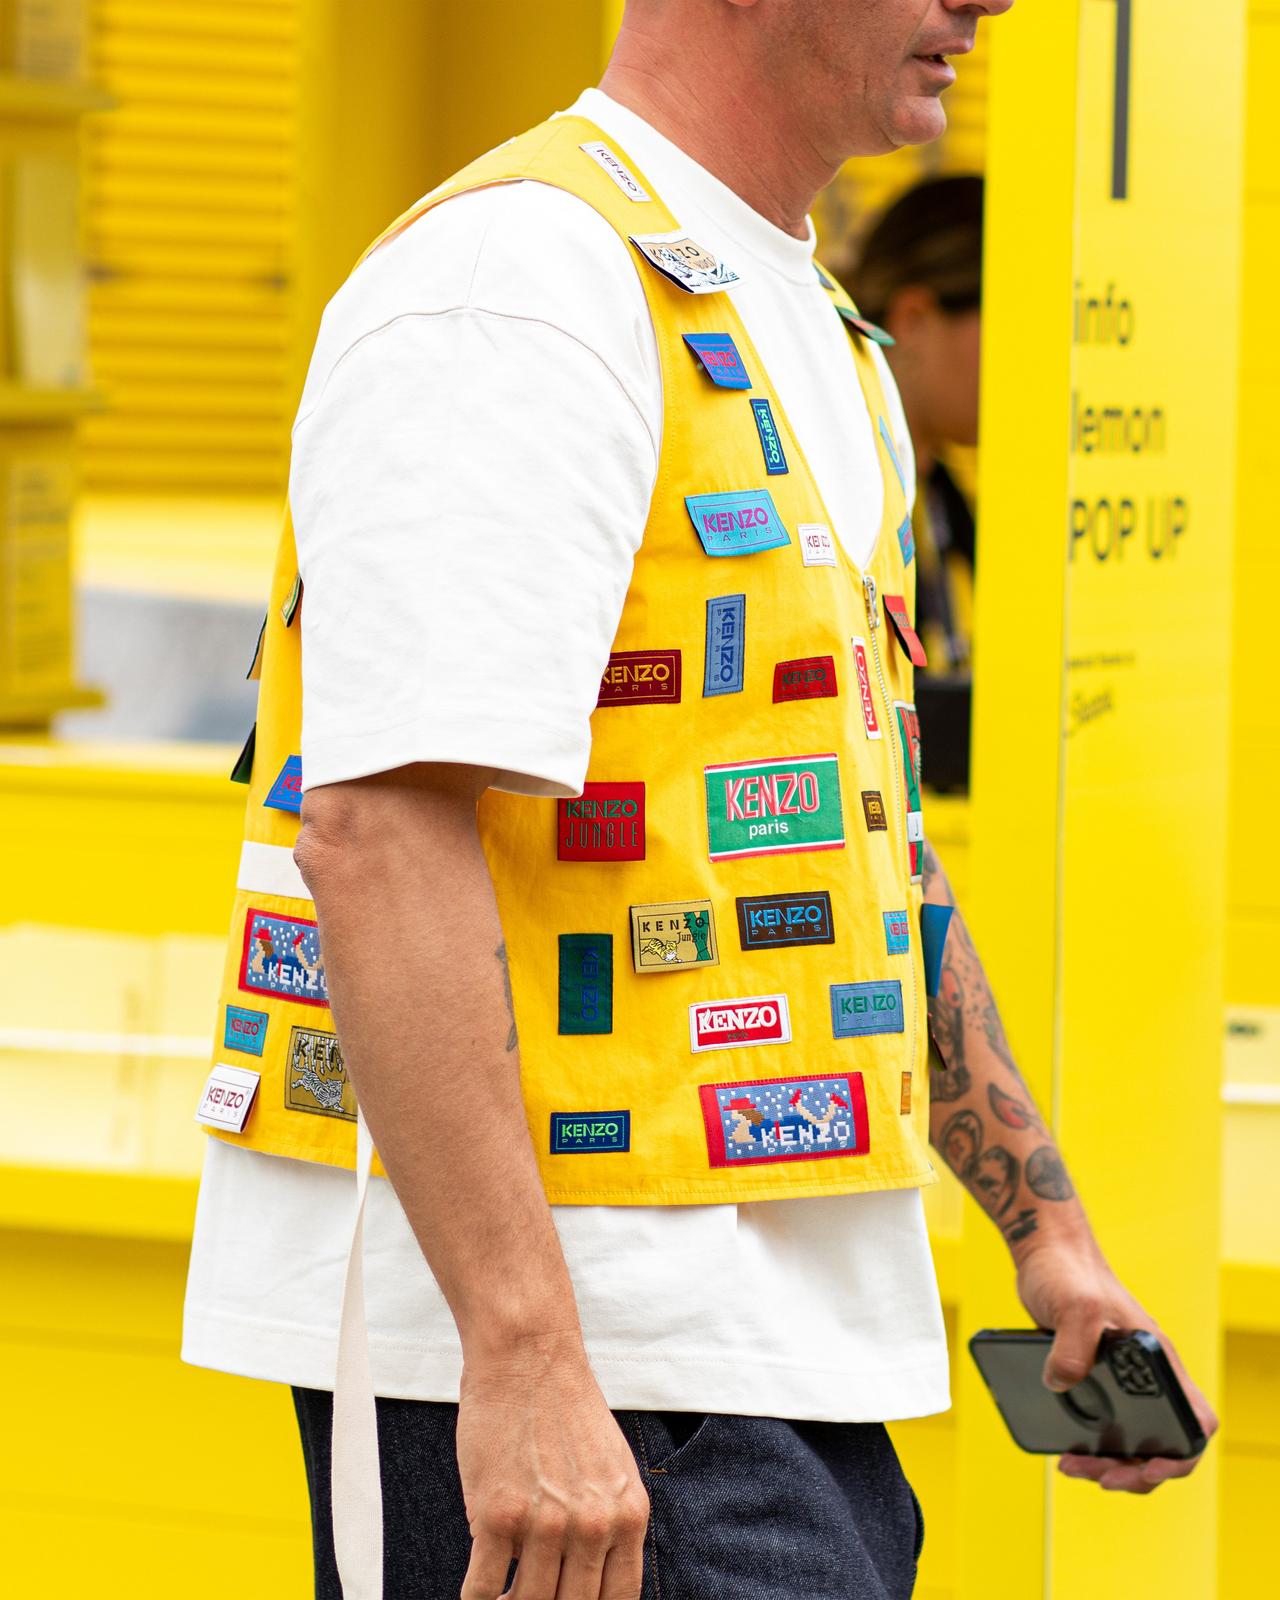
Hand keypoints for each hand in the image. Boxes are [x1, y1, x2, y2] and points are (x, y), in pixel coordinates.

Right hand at [457, 1338, 649, 1599]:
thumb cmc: (565, 1408)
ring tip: (504, 1593)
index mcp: (627, 1515)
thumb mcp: (612, 1469)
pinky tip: (478, 1583)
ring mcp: (544, 1524)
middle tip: (528, 1595)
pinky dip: (478, 1596)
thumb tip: (590, 1578)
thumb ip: (609, 1523)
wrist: (527, 1356)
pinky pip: (482, 1589)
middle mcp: (592, 1526)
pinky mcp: (496, 1517)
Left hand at [1013, 1231, 1218, 1493]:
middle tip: (1096, 1476)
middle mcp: (1146, 1375)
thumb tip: (1060, 1385)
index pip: (1194, 1421)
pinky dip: (1089, 1443)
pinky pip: (1102, 1423)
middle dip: (1134, 1471)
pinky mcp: (1092, 1376)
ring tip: (1072, 1467)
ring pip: (1131, 1438)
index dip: (1181, 1455)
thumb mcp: (1076, 1306)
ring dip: (1108, 1463)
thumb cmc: (1069, 1271)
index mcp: (1158, 1362)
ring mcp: (1121, 1378)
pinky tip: (1062, 1445)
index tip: (1148, 1466)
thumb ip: (1073, 1347)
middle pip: (1161, 1443)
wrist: (1044, 1253)